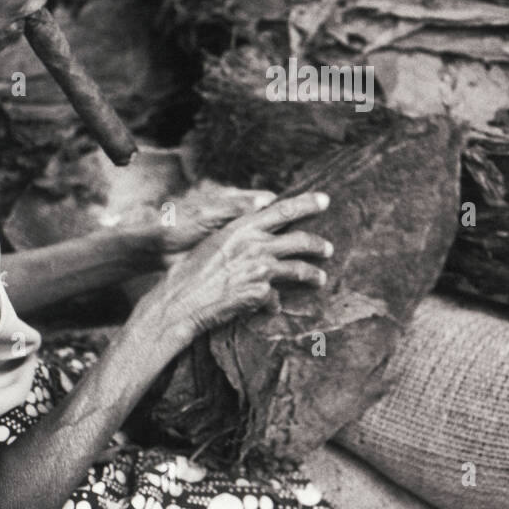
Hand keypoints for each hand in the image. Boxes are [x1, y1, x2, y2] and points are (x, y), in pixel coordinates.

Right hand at [128, 192, 333, 355]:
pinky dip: (275, 304)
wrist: (178, 301)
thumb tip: (261, 237)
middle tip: (329, 248)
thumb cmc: (190, 272)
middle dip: (318, 244)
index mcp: (243, 227)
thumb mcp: (215, 244)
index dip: (306, 203)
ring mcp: (260, 268)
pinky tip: (274, 309)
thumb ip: (242, 238)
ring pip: (299, 269)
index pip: (283, 209)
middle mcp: (255, 244)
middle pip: (300, 239)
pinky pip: (276, 298)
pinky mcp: (260, 292)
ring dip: (313, 275)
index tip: (324, 200)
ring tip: (320, 279)